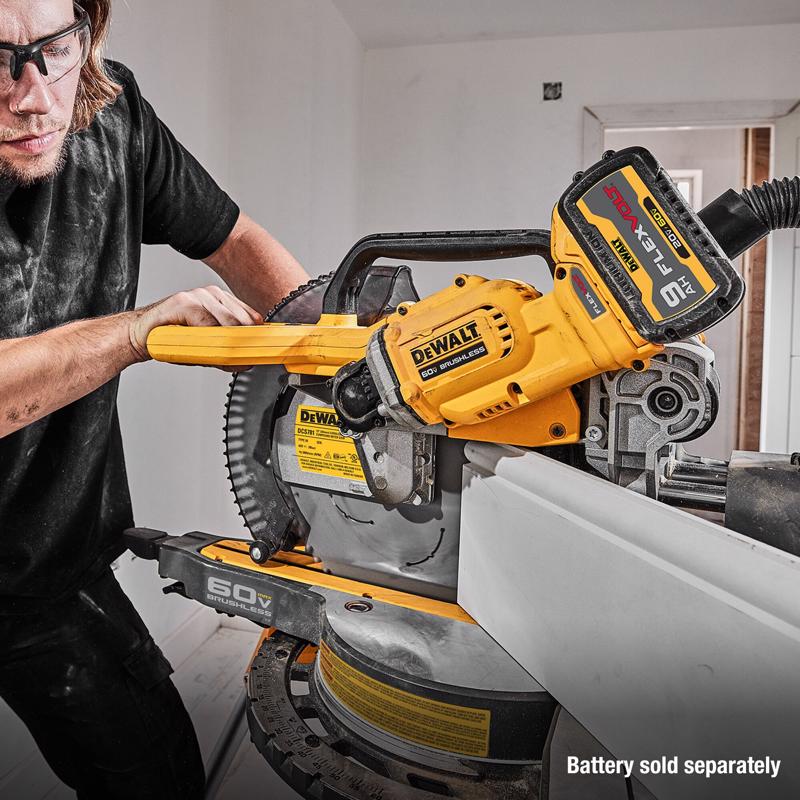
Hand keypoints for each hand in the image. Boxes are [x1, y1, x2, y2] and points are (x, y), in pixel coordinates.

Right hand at [128, 285, 262, 361]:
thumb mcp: (205, 347)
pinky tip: (207, 347)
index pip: (251, 316)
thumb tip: (246, 362)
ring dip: (229, 343)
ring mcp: (199, 296)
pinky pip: (207, 323)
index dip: (257, 336)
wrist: (141, 335)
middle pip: (243, 320)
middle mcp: (213, 295)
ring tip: (225, 356)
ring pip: (229, 321)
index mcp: (222, 302)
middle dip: (246, 342)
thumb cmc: (173, 339)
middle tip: (244, 359)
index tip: (263, 350)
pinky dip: (211, 339)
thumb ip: (226, 352)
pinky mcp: (185, 302)